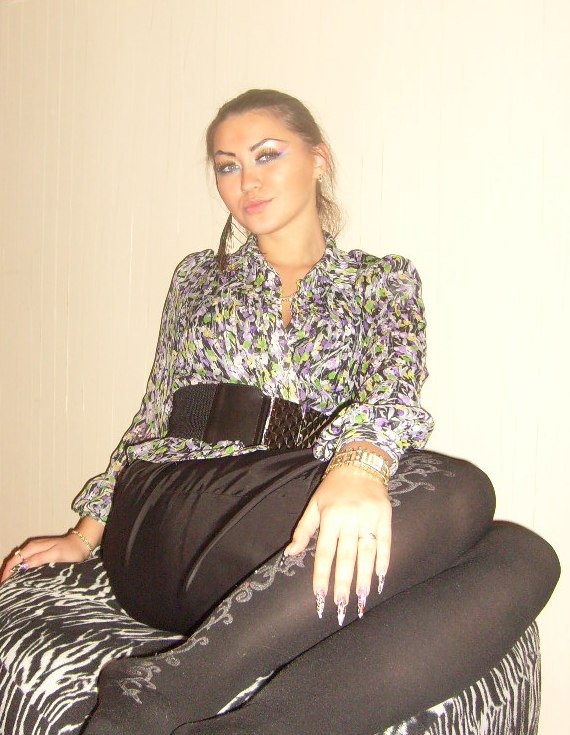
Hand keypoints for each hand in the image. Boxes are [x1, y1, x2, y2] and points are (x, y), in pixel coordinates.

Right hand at [0, 517, 103, 583]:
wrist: (82, 543)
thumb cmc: (71, 550)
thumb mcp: (56, 554)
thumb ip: (40, 558)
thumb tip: (22, 566)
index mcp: (33, 547)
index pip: (14, 560)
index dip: (7, 573)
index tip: (3, 585)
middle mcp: (31, 548)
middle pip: (14, 561)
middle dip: (7, 573)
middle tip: (5, 588)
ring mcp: (35, 550)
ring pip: (18, 561)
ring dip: (13, 572)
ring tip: (9, 586)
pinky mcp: (40, 554)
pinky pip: (25, 562)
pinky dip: (20, 570)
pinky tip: (20, 578)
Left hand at [284, 464, 390, 621]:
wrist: (360, 464)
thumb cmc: (333, 488)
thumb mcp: (314, 505)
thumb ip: (303, 530)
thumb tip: (290, 553)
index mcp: (330, 517)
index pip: (324, 552)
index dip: (321, 575)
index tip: (319, 596)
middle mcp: (349, 518)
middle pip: (346, 557)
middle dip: (343, 583)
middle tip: (341, 606)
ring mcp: (369, 517)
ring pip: (366, 553)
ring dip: (364, 578)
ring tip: (361, 599)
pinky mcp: (385, 516)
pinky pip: (385, 541)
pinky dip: (384, 560)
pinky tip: (380, 578)